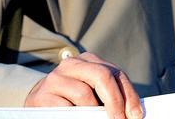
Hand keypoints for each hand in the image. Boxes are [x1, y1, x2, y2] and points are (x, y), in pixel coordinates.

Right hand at [25, 51, 142, 118]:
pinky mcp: (43, 96)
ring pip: (85, 94)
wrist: (38, 106)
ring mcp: (55, 78)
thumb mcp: (92, 94)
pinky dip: (77, 118)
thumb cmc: (72, 103)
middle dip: (116, 102)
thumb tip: (131, 112)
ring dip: (95, 114)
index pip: (116, 74)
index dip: (129, 96)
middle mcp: (72, 64)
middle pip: (102, 76)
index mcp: (88, 61)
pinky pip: (66, 109)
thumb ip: (108, 96)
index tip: (136, 116)